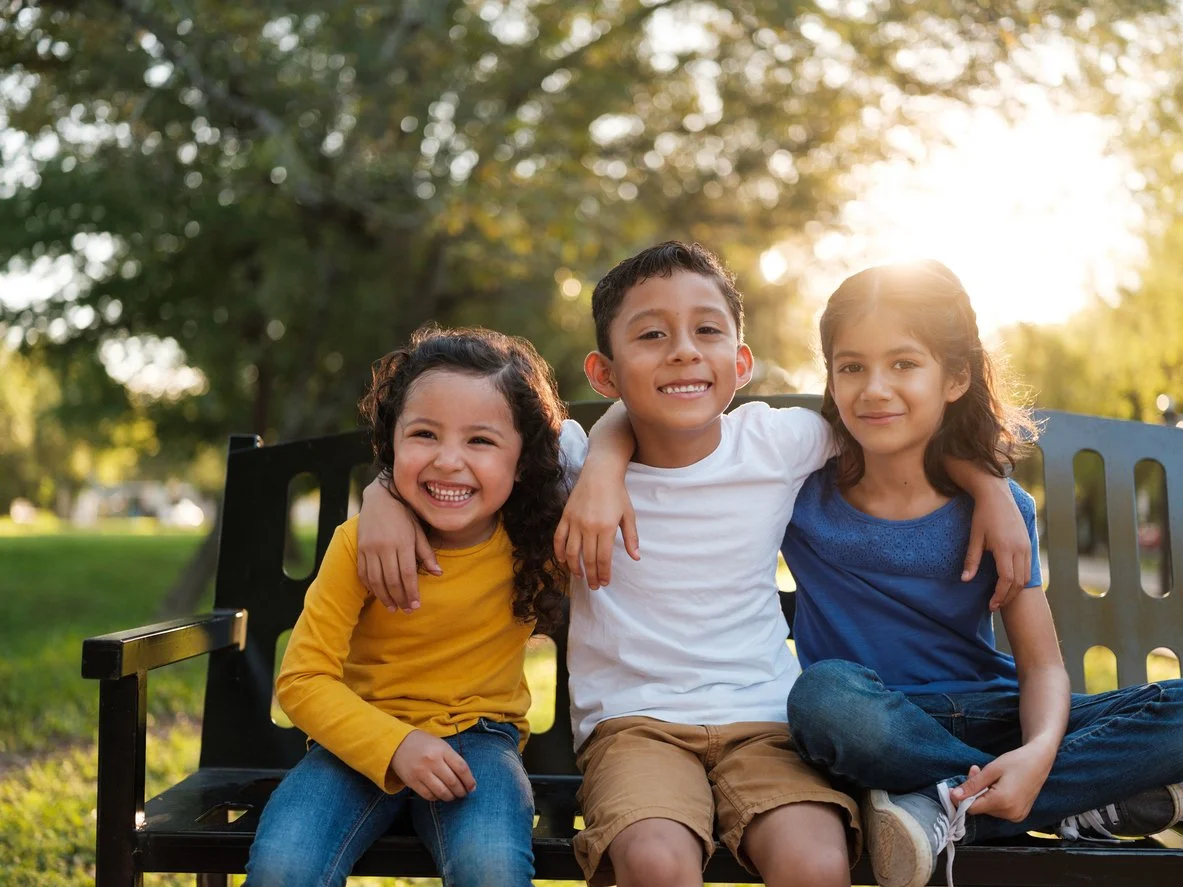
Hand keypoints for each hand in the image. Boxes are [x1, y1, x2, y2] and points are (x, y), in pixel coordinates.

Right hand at [357, 479, 440, 611]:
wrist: (381, 498)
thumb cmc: (405, 516)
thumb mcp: (419, 532)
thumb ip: (427, 554)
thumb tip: (438, 574)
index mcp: (403, 543)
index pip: (408, 574)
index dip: (412, 592)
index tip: (416, 605)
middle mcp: (385, 547)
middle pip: (392, 580)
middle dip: (400, 598)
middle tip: (406, 610)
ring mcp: (370, 548)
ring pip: (376, 580)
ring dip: (384, 597)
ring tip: (393, 607)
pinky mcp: (360, 548)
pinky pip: (363, 572)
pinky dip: (370, 586)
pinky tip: (378, 594)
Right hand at [390, 730, 475, 800]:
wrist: (397, 744)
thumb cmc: (424, 744)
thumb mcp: (440, 745)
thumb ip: (452, 759)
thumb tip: (466, 778)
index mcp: (442, 750)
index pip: (461, 768)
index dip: (469, 780)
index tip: (472, 787)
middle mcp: (432, 761)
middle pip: (453, 782)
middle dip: (461, 791)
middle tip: (463, 794)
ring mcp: (421, 772)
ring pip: (441, 791)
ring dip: (450, 797)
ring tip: (453, 796)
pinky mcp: (412, 782)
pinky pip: (428, 795)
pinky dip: (437, 798)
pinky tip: (440, 795)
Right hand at [553, 459, 638, 588]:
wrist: (600, 473)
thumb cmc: (617, 493)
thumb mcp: (629, 515)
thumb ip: (631, 537)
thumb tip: (636, 557)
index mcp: (606, 528)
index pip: (603, 558)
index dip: (603, 573)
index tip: (605, 582)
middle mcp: (589, 527)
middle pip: (588, 558)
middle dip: (591, 575)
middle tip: (593, 586)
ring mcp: (575, 522)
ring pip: (571, 552)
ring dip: (575, 567)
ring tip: (579, 576)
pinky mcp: (565, 517)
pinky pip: (559, 538)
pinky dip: (559, 552)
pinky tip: (563, 561)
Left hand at [951, 745, 1053, 821]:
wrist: (1040, 760)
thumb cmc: (1016, 761)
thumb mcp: (991, 770)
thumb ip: (972, 785)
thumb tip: (954, 797)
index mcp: (1002, 802)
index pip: (971, 808)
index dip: (962, 797)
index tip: (958, 784)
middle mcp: (1010, 814)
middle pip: (980, 807)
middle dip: (974, 790)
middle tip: (976, 769)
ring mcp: (1017, 816)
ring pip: (988, 808)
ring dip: (984, 793)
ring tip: (990, 776)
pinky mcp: (1020, 814)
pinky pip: (999, 810)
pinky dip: (994, 798)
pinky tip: (998, 785)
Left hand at [963, 481, 1030, 610]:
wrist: (997, 495)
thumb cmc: (983, 516)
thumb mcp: (974, 537)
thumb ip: (972, 560)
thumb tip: (965, 580)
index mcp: (1005, 548)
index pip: (1007, 579)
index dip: (1000, 595)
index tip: (991, 605)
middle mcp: (1019, 548)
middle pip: (1018, 581)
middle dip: (1008, 596)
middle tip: (995, 605)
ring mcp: (1026, 546)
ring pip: (1026, 576)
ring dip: (1015, 589)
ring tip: (1002, 596)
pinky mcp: (1028, 543)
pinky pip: (1028, 567)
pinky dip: (1021, 579)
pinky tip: (1009, 582)